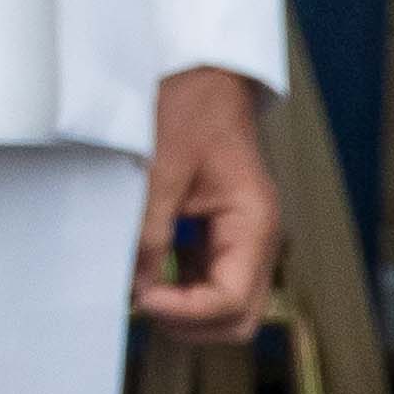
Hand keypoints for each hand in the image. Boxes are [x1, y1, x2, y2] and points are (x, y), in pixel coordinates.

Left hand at [135, 68, 279, 340]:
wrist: (201, 71)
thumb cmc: (188, 107)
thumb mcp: (163, 167)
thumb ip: (151, 230)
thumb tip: (137, 286)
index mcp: (254, 224)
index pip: (232, 300)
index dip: (187, 311)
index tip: (141, 298)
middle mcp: (256, 238)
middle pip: (238, 316)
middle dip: (191, 322)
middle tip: (140, 304)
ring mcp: (240, 236)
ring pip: (225, 302)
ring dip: (185, 308)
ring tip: (138, 291)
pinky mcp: (220, 229)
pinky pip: (208, 275)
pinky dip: (180, 285)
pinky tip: (146, 272)